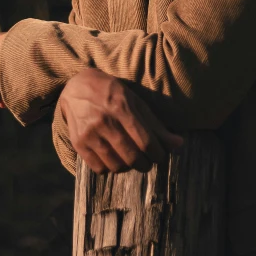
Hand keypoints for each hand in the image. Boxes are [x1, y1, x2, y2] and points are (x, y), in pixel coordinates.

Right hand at [59, 68, 182, 173]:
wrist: (76, 87)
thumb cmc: (112, 93)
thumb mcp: (135, 102)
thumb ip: (156, 125)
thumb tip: (179, 144)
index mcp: (122, 108)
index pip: (146, 141)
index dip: (158, 154)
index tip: (159, 155)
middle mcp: (105, 121)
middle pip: (132, 157)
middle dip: (145, 164)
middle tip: (147, 162)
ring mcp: (90, 133)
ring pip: (116, 166)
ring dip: (128, 168)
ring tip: (131, 160)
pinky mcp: (79, 143)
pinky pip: (99, 168)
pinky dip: (110, 168)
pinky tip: (114, 159)